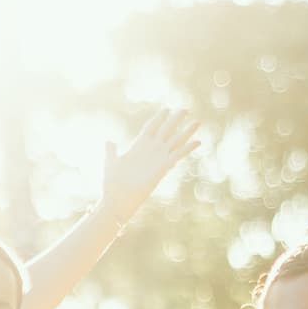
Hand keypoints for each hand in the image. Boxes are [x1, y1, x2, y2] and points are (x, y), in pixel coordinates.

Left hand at [100, 108, 200, 223]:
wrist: (117, 198)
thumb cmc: (112, 183)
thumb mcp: (111, 162)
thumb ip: (111, 151)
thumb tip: (109, 140)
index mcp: (138, 146)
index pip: (151, 127)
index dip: (159, 118)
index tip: (167, 109)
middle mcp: (151, 150)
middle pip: (166, 130)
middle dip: (176, 120)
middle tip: (186, 109)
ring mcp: (158, 158)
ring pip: (176, 140)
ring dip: (187, 131)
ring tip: (198, 122)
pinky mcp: (163, 167)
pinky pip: (178, 155)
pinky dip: (188, 148)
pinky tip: (198, 141)